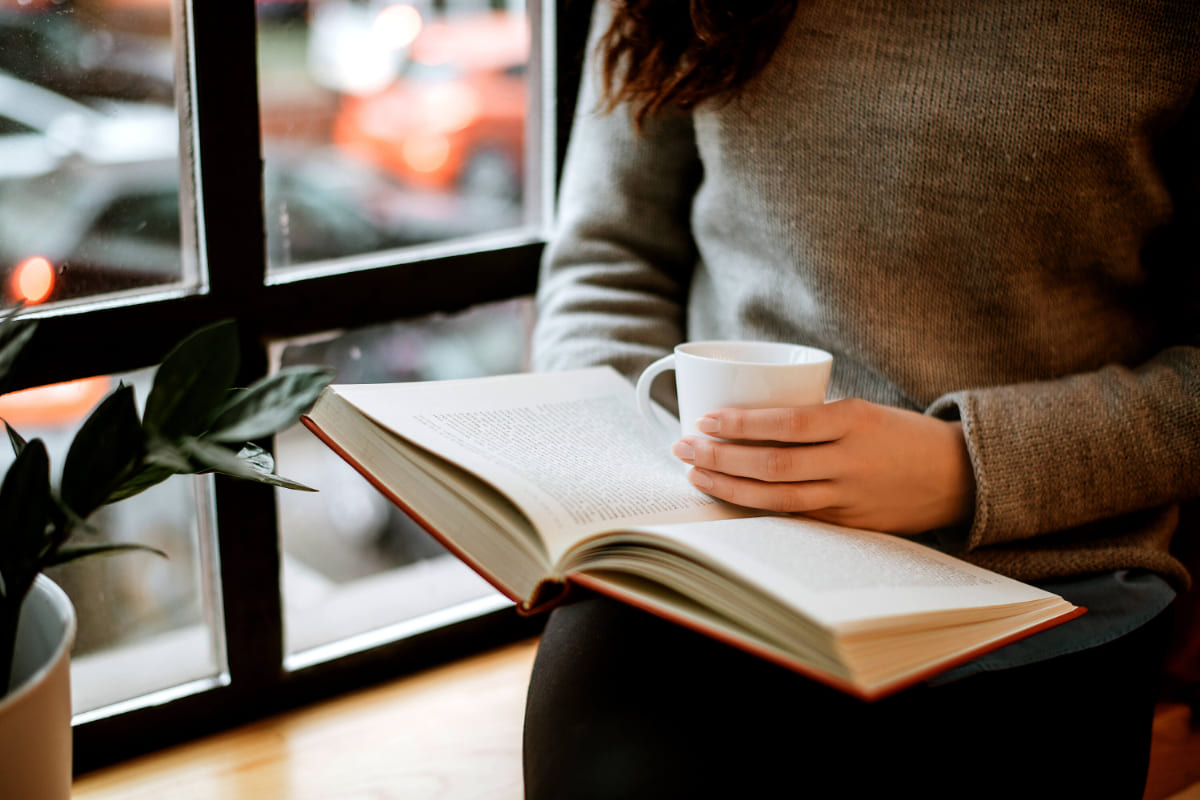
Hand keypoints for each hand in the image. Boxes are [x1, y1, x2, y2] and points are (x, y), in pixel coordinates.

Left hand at [670, 399, 975, 533]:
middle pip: (773, 465)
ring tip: (694, 473)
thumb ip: (813, 419)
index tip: (705, 419)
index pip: (787, 424)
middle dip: (720, 457)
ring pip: (778, 498)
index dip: (741, 425)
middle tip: (683, 447)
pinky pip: (794, 516)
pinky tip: (728, 498)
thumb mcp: (861, 411)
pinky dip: (757, 508)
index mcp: (854, 421)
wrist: (958, 475)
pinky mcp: (849, 525)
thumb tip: (745, 421)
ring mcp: (849, 498)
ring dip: (729, 486)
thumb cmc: (899, 434)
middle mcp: (850, 461)